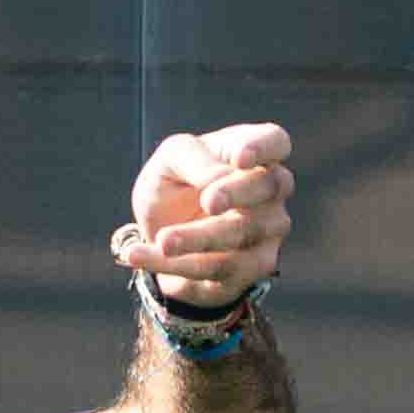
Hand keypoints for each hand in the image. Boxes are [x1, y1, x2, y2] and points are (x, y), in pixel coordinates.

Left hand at [108, 122, 293, 309]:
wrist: (164, 236)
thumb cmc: (176, 183)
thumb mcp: (171, 160)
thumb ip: (194, 159)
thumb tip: (218, 180)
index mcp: (255, 154)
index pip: (275, 141)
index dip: (263, 148)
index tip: (241, 158)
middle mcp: (270, 194)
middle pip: (267, 187)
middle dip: (236, 193)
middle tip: (209, 202)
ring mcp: (266, 233)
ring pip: (239, 235)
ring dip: (198, 238)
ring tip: (162, 240)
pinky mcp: (248, 271)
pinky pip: (214, 269)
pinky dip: (173, 264)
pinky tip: (138, 255)